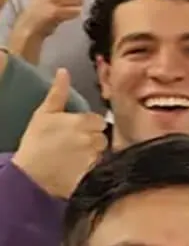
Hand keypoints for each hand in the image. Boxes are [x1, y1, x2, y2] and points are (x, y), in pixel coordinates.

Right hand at [11, 69, 107, 198]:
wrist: (30, 174)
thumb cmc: (35, 141)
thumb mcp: (44, 113)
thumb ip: (57, 93)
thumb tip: (64, 71)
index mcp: (82, 122)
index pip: (100, 120)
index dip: (90, 125)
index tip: (78, 129)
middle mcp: (92, 138)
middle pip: (102, 136)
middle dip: (93, 138)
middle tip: (74, 142)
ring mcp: (93, 156)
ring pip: (101, 151)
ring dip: (92, 152)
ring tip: (74, 155)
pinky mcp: (91, 172)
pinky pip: (97, 166)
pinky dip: (89, 166)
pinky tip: (75, 166)